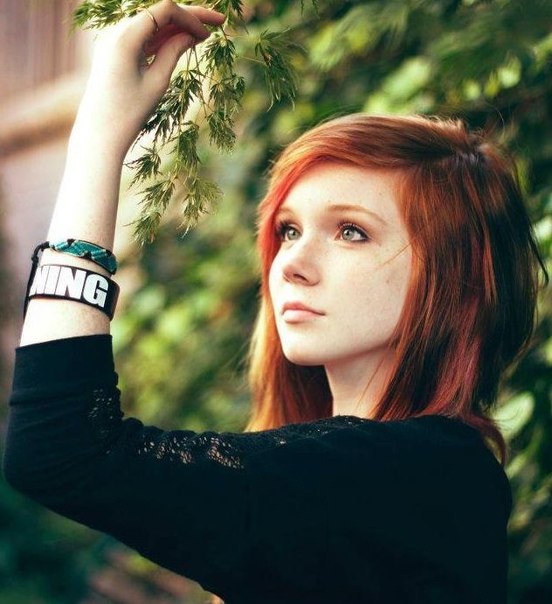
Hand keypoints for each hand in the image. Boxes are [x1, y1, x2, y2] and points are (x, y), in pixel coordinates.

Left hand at [74, 0, 224, 156]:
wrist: (100, 133)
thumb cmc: (129, 112)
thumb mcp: (157, 81)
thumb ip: (173, 52)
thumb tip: (189, 34)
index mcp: (126, 37)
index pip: (165, 11)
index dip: (191, 18)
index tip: (209, 35)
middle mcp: (117, 31)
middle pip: (159, 12)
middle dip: (189, 16)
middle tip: (219, 21)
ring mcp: (114, 40)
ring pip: (153, 23)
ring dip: (178, 26)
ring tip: (204, 34)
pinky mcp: (116, 51)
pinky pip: (143, 36)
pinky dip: (164, 37)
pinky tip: (182, 41)